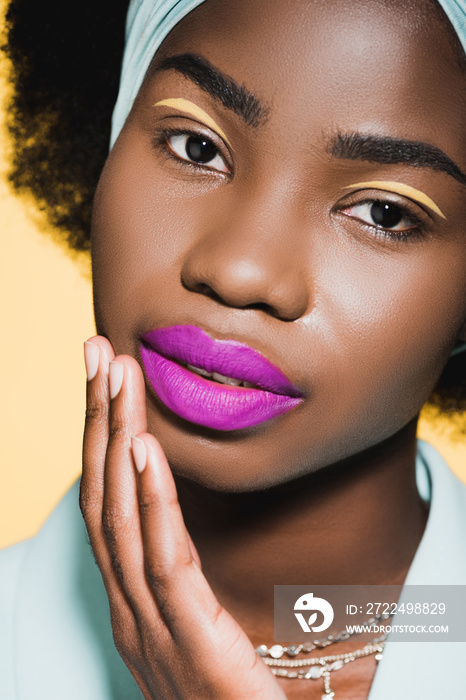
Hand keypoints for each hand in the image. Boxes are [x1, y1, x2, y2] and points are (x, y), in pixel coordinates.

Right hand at [80, 336, 286, 699]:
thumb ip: (179, 581)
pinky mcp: (188, 638)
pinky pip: (165, 556)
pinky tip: (145, 447)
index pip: (106, 503)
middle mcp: (127, 605)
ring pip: (122, 514)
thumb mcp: (193, 628)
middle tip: (97, 352)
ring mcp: (149, 624)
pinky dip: (151, 497)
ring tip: (117, 376)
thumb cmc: (228, 698)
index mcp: (131, 599)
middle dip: (96, 419)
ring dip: (115, 437)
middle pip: (103, 494)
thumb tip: (175, 528)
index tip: (103, 378)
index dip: (97, 437)